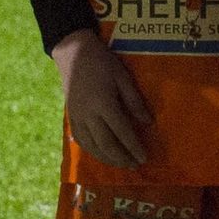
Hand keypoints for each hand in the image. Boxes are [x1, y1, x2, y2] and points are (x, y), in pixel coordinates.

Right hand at [54, 31, 153, 169]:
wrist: (72, 53)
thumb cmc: (102, 62)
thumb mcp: (123, 77)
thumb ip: (134, 101)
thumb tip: (148, 122)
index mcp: (104, 103)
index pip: (121, 132)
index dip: (133, 147)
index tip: (144, 157)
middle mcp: (89, 115)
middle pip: (106, 144)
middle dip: (122, 158)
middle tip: (135, 165)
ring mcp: (77, 118)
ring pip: (92, 146)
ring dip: (108, 159)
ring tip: (122, 164)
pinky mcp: (70, 118)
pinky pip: (81, 141)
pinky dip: (93, 152)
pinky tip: (102, 155)